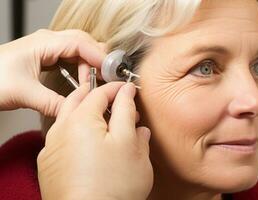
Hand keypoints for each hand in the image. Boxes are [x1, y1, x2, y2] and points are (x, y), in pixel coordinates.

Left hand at [0, 29, 104, 115]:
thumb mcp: (25, 94)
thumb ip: (53, 103)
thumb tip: (75, 112)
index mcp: (44, 43)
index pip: (81, 44)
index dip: (98, 57)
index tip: (110, 72)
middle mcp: (49, 42)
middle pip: (84, 43)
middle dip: (98, 58)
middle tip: (108, 77)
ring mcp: (48, 48)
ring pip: (79, 50)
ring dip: (90, 64)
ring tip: (97, 81)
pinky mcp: (47, 57)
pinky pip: (71, 57)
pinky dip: (81, 67)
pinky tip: (83, 79)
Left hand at [37, 82, 152, 199]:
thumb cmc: (112, 188)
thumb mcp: (130, 144)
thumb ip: (127, 113)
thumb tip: (127, 96)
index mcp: (81, 120)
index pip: (100, 93)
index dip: (117, 88)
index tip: (127, 89)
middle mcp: (61, 130)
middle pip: (78, 99)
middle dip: (96, 93)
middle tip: (110, 93)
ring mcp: (52, 146)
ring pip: (67, 116)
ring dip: (83, 109)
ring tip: (99, 113)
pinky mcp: (49, 162)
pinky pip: (61, 135)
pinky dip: (74, 128)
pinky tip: (86, 137)